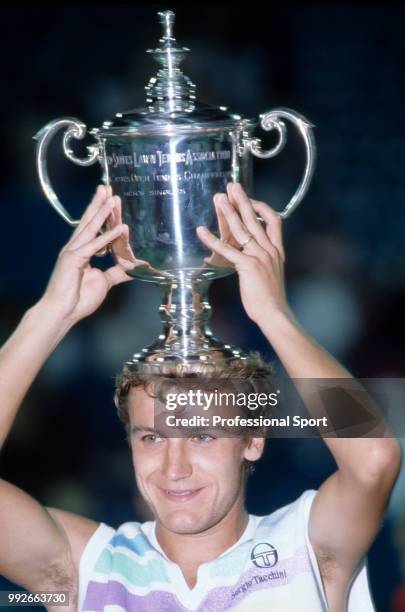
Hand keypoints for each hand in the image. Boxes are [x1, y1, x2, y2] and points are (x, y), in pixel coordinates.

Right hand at [40, 185, 131, 325]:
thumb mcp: (104, 281)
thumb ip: (118, 272)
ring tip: (112, 198)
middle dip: (99, 204)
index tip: (111, 201)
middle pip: (89, 221)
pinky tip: (119, 228)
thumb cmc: (78, 299)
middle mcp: (76, 248)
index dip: (103, 215)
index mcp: (82, 251)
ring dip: (103, 212)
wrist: (62, 312)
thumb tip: (135, 267)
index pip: (94, 228)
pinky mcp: (74, 259)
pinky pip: (95, 245)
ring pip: (90, 228)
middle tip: (107, 187)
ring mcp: (73, 252)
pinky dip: (108, 236)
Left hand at [197, 182, 289, 326]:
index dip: (262, 207)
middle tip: (232, 186)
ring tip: (217, 199)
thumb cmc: (271, 300)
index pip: (274, 221)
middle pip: (255, 218)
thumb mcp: (270, 275)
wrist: (275, 313)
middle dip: (242, 200)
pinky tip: (201, 231)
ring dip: (228, 212)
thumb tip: (250, 260)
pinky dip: (212, 239)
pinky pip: (227, 249)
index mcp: (277, 251)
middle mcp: (269, 250)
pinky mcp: (248, 266)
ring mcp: (260, 256)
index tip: (251, 199)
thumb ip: (262, 263)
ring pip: (242, 229)